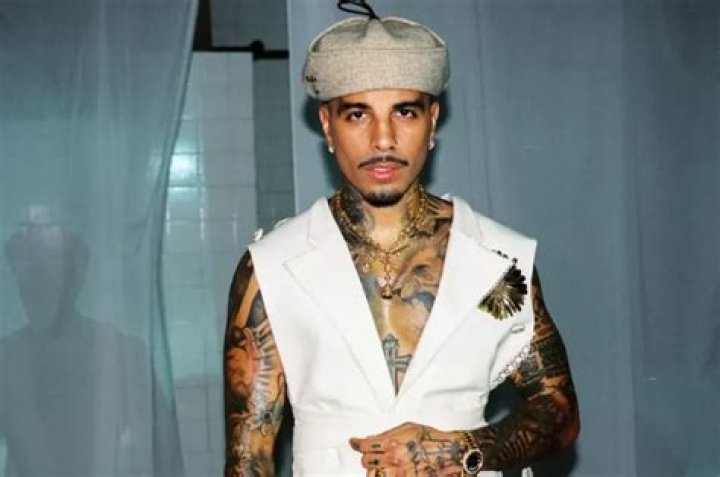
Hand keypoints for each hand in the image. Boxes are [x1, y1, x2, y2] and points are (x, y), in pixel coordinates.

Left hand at [349, 422, 465, 475]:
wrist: (448, 452)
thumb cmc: (430, 438)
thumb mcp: (407, 428)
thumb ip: (387, 434)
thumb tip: (370, 439)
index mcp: (392, 443)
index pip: (364, 446)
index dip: (356, 443)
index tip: (354, 442)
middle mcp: (393, 460)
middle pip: (366, 462)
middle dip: (367, 457)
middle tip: (371, 454)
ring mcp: (399, 473)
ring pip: (374, 475)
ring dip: (374, 470)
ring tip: (379, 465)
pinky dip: (384, 475)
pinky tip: (388, 471)